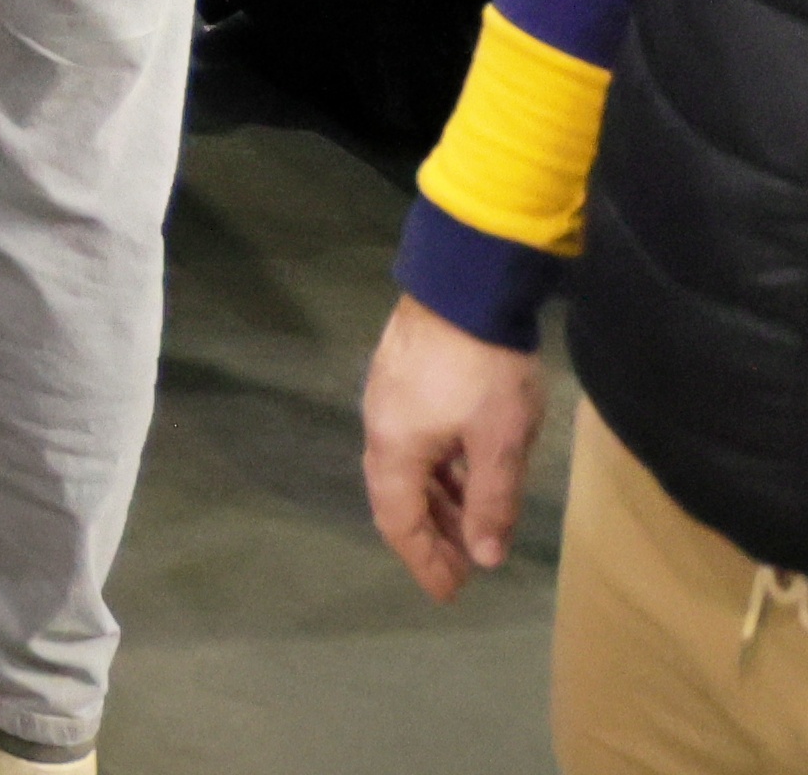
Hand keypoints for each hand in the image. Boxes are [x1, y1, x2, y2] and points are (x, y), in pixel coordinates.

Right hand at [363, 294, 545, 600]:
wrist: (464, 287)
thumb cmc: (483, 372)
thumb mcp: (500, 443)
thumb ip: (491, 503)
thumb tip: (484, 558)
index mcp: (395, 449)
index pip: (399, 522)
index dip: (424, 561)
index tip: (449, 594)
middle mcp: (380, 428)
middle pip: (397, 498)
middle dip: (431, 538)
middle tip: (466, 569)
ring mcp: (387, 399)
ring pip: (408, 469)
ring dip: (438, 505)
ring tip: (474, 528)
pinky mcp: (402, 378)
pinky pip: (414, 444)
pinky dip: (438, 473)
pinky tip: (466, 475)